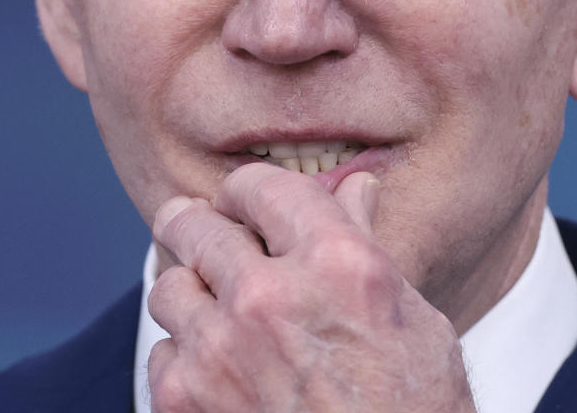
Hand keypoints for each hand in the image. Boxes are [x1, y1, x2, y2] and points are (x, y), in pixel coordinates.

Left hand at [147, 162, 475, 411]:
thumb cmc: (414, 411)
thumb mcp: (412, 319)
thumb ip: (365, 243)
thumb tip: (354, 188)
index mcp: (336, 263)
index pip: (263, 186)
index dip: (248, 189)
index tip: (243, 199)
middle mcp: (270, 297)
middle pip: (197, 225)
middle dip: (197, 222)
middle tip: (196, 224)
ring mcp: (221, 350)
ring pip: (169, 285)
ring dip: (190, 289)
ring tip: (214, 303)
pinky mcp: (187, 401)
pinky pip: (162, 350)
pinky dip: (185, 354)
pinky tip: (218, 366)